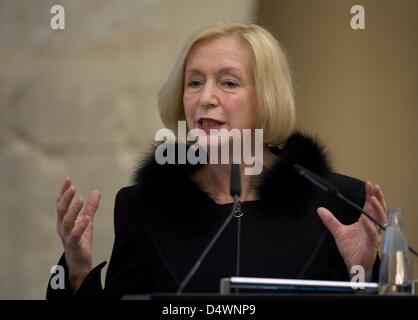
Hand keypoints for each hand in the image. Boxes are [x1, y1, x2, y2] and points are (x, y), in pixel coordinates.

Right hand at [56, 177, 100, 291]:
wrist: (80, 262)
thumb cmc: (81, 240)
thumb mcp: (87, 221)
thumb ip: (91, 208)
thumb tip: (96, 191)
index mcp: (64, 220)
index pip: (61, 203)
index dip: (63, 191)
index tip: (68, 179)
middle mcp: (63, 227)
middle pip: (61, 210)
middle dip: (65, 198)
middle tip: (73, 187)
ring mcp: (67, 236)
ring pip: (67, 222)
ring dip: (73, 210)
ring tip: (81, 199)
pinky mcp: (74, 245)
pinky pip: (74, 236)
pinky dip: (79, 227)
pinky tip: (86, 219)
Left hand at [317, 181, 386, 280]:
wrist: (353, 265)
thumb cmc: (351, 249)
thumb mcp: (338, 231)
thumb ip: (330, 220)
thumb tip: (320, 210)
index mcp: (365, 222)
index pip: (369, 205)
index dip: (370, 195)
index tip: (369, 185)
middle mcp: (371, 227)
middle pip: (378, 209)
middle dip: (377, 197)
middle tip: (374, 187)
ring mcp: (373, 235)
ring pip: (379, 220)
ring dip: (377, 209)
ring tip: (373, 199)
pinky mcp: (372, 245)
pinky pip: (373, 235)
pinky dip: (370, 227)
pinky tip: (366, 220)